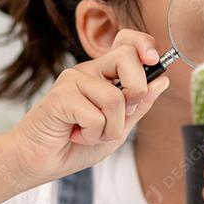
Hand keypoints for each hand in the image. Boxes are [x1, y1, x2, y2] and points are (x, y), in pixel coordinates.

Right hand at [0, 30, 168, 188]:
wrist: (41, 163)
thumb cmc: (76, 144)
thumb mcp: (119, 127)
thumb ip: (140, 105)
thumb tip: (162, 80)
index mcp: (104, 74)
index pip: (127, 41)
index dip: (144, 45)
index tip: (153, 60)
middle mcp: (89, 71)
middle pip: (127, 57)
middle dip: (136, 92)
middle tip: (122, 115)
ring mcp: (73, 80)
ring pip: (115, 98)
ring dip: (110, 129)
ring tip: (90, 134)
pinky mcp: (60, 96)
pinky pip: (96, 116)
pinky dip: (93, 135)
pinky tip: (76, 135)